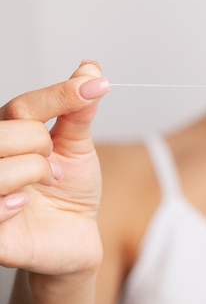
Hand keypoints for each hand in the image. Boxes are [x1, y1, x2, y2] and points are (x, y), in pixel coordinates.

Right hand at [0, 61, 108, 276]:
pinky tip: (24, 206)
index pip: (24, 105)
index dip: (62, 94)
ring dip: (35, 174)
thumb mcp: (78, 147)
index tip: (97, 85)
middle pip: (13, 130)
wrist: (74, 235)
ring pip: (2, 166)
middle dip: (44, 146)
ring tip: (45, 186)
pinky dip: (12, 204)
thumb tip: (90, 68)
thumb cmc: (70, 189)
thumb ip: (79, 110)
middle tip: (55, 166)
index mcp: (8, 133)